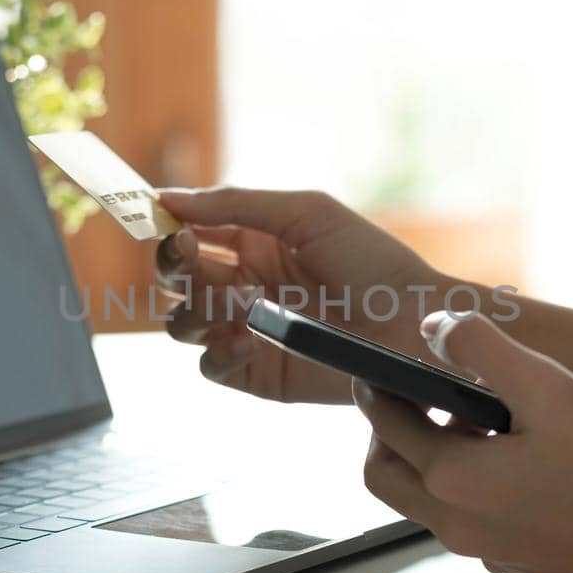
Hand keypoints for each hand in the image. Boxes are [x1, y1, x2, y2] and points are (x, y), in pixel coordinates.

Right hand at [156, 187, 458, 402]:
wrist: (414, 322)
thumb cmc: (371, 260)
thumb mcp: (305, 213)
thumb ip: (235, 204)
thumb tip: (166, 198)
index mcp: (251, 245)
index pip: (188, 236)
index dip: (168, 228)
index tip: (158, 219)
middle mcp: (243, 288)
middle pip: (176, 280)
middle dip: (172, 264)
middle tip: (186, 253)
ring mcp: (247, 332)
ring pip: (183, 323)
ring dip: (194, 307)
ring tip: (236, 301)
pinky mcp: (259, 374)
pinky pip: (211, 367)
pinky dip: (216, 351)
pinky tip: (244, 338)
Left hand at [353, 310, 572, 572]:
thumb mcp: (551, 390)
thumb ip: (483, 350)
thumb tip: (435, 328)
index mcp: (453, 481)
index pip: (384, 427)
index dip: (375, 389)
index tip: (374, 366)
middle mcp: (457, 525)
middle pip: (386, 475)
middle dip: (388, 431)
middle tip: (416, 395)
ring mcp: (485, 550)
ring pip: (426, 501)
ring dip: (433, 457)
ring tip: (481, 419)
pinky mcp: (515, 561)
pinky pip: (468, 519)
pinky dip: (469, 484)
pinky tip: (518, 457)